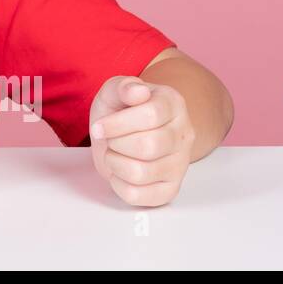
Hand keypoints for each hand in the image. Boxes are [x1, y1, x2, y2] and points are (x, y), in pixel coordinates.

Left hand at [88, 75, 195, 206]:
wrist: (127, 132)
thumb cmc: (121, 110)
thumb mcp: (115, 91)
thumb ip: (123, 87)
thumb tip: (137, 92)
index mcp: (173, 104)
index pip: (150, 116)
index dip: (117, 124)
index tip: (97, 127)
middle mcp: (184, 134)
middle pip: (148, 146)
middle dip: (116, 143)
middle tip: (111, 140)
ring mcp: (180, 164)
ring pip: (141, 173)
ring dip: (115, 164)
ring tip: (115, 154)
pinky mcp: (170, 188)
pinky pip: (140, 196)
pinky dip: (119, 185)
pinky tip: (120, 172)